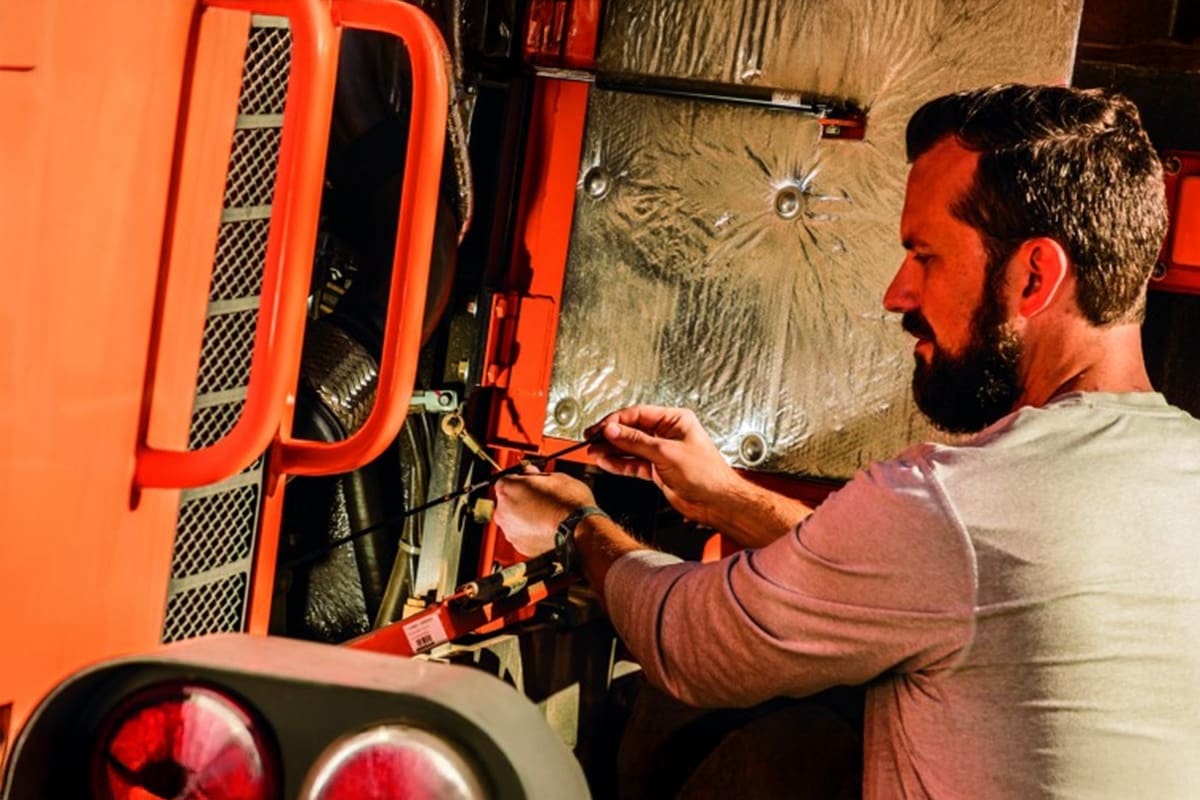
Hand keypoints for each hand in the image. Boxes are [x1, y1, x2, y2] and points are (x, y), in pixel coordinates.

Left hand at [493, 467, 596, 558]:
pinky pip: (521, 535)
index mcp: (508, 489)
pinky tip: (545, 526)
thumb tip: (531, 473)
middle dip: (520, 499)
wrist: (580, 531)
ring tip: (545, 514)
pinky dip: (529, 531)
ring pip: (513, 520)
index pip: (505, 480)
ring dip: (523, 517)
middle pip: (506, 501)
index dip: (520, 480)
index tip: (529, 481)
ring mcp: (511, 531)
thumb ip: (536, 475)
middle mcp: (503, 512)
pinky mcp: (520, 546)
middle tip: (540, 498)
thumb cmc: (569, 505)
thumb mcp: (555, 477)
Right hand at [585, 405, 738, 524]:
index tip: (601, 428)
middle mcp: (667, 434)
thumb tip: (614, 430)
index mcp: (675, 420)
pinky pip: (633, 463)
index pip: (639, 414)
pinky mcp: (657, 469)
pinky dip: (619, 463)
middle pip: (632, 430)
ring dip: (611, 450)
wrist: (716, 502)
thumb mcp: (667, 453)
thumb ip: (637, 442)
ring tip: (593, 451)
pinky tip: (605, 462)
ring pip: (630, 448)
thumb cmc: (706, 474)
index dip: (617, 421)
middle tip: (591, 438)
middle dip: (611, 435)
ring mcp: (661, 452)